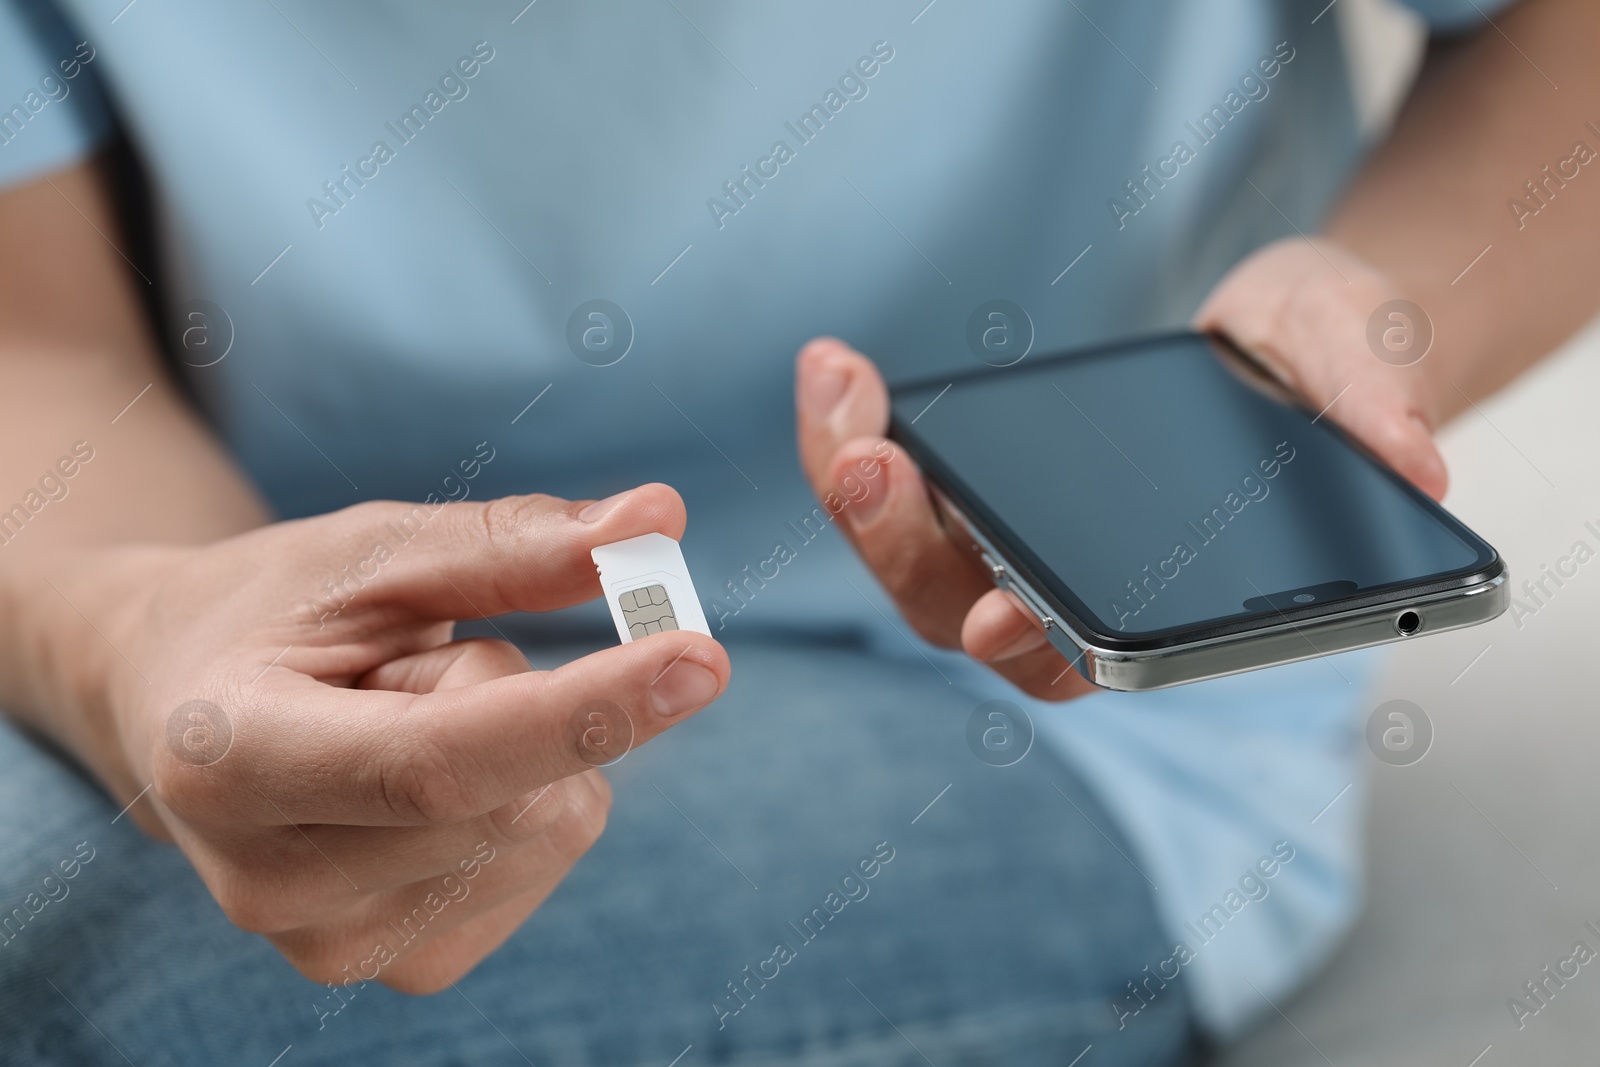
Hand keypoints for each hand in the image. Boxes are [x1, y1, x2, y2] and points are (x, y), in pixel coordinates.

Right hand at [44, 485, 728, 992]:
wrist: (178, 708)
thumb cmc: (274, 610)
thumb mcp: (371, 550)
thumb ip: (509, 542)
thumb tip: (660, 519)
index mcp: (232, 759)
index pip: (438, 762)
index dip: (581, 712)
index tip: (702, 657)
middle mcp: (273, 884)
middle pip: (517, 796)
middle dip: (525, 689)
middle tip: (423, 656)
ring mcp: (337, 946)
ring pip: (553, 827)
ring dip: (529, 743)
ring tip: (409, 717)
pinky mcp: (404, 966)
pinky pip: (550, 862)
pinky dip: (533, 796)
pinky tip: (434, 780)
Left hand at [794, 239, 1447, 699]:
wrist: (1285, 338)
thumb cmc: (1326, 365)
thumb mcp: (1360, 350)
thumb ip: (1378, 398)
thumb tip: (1419, 459)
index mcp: (1169, 597)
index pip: (1092, 656)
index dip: (1041, 644)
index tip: (997, 613)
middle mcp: (1079, 589)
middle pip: (962, 611)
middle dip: (900, 543)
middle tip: (876, 455)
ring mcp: (1017, 542)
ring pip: (910, 556)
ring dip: (856, 485)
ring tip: (838, 381)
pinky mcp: (978, 488)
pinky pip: (898, 486)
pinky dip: (854, 436)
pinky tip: (835, 366)